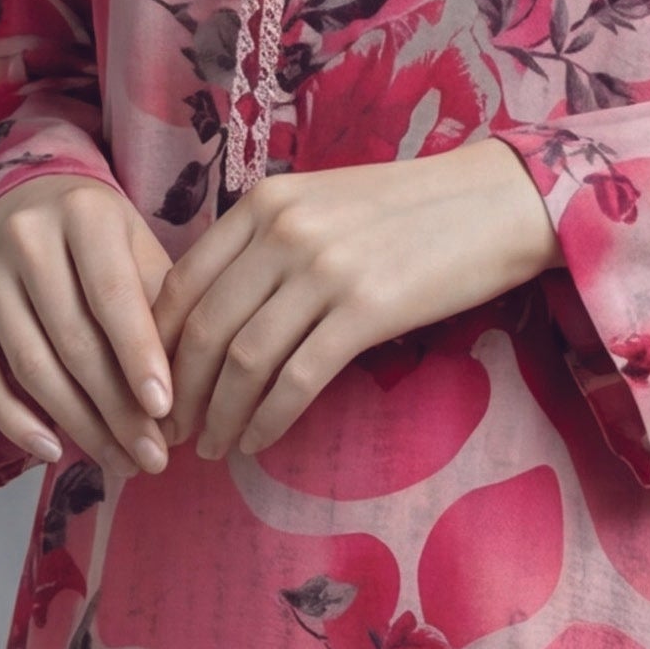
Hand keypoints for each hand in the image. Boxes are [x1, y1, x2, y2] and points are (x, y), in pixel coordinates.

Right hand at [0, 174, 178, 473]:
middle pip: (73, 341)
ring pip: (31, 366)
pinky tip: (52, 451)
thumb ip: (161, 308)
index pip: (113, 296)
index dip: (139, 357)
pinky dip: (15, 421)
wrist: (24, 199)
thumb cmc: (100, 236)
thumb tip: (180, 400)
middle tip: (154, 456)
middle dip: (117, 409)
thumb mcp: (140, 247)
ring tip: (120, 462)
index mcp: (84, 214)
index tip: (166, 412)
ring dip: (78, 425)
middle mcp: (26, 239)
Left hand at [156, 138, 559, 464]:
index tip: (156, 388)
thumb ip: (266, 243)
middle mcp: (284, 232)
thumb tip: (216, 310)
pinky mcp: (366, 310)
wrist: (494, 201)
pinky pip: (298, 379)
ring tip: (214, 447)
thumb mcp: (321, 204)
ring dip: (221, 415)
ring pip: (245, 360)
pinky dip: (269, 420)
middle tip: (175, 433)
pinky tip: (259, 442)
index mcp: (264, 204)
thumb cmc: (408, 211)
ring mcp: (324, 270)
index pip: (183, 283)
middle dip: (181, 393)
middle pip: (207, 328)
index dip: (158, 347)